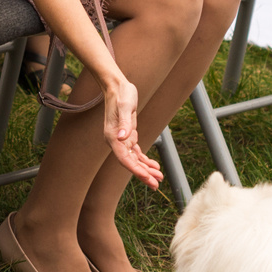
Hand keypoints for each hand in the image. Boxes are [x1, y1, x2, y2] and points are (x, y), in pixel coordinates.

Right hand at [91, 67, 162, 185]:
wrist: (117, 87)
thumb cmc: (121, 95)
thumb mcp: (124, 107)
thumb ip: (124, 123)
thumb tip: (122, 138)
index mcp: (113, 137)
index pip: (124, 159)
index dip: (135, 170)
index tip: (146, 178)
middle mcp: (115, 141)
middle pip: (130, 163)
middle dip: (143, 174)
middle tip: (156, 184)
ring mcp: (121, 140)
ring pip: (134, 160)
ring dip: (146, 169)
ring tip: (159, 177)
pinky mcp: (128, 136)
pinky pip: (136, 153)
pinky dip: (145, 160)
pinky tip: (154, 166)